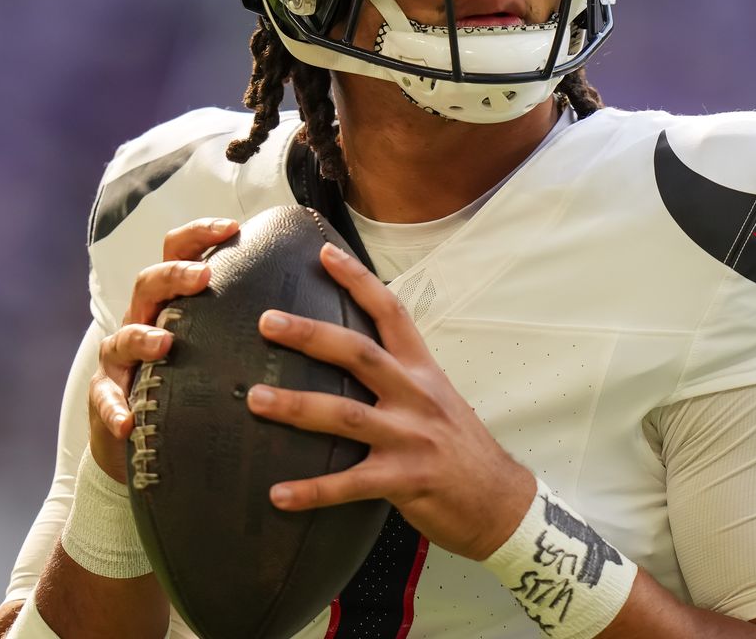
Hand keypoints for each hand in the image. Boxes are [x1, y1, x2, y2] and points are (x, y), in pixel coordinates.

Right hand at [86, 217, 239, 482]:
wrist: (147, 429)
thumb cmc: (192, 373)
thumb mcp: (217, 338)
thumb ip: (248, 313)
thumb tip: (314, 287)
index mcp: (170, 298)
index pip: (177, 252)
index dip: (199, 235)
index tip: (231, 227)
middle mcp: (141, 318)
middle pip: (148, 283)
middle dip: (174, 276)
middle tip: (203, 277)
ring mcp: (119, 357)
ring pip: (122, 337)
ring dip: (142, 337)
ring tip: (164, 343)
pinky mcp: (106, 395)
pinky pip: (105, 398)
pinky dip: (114, 408)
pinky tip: (128, 421)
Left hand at [246, 242, 536, 561]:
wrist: (499, 500)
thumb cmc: (460, 448)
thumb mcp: (437, 398)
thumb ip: (398, 376)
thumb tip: (349, 355)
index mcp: (422, 371)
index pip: (391, 313)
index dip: (359, 281)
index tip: (324, 254)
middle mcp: (416, 397)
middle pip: (360, 354)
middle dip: (311, 335)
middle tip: (268, 321)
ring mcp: (410, 438)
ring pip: (346, 416)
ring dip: (297, 406)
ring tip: (255, 400)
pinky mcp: (404, 480)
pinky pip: (350, 485)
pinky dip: (312, 490)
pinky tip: (278, 495)